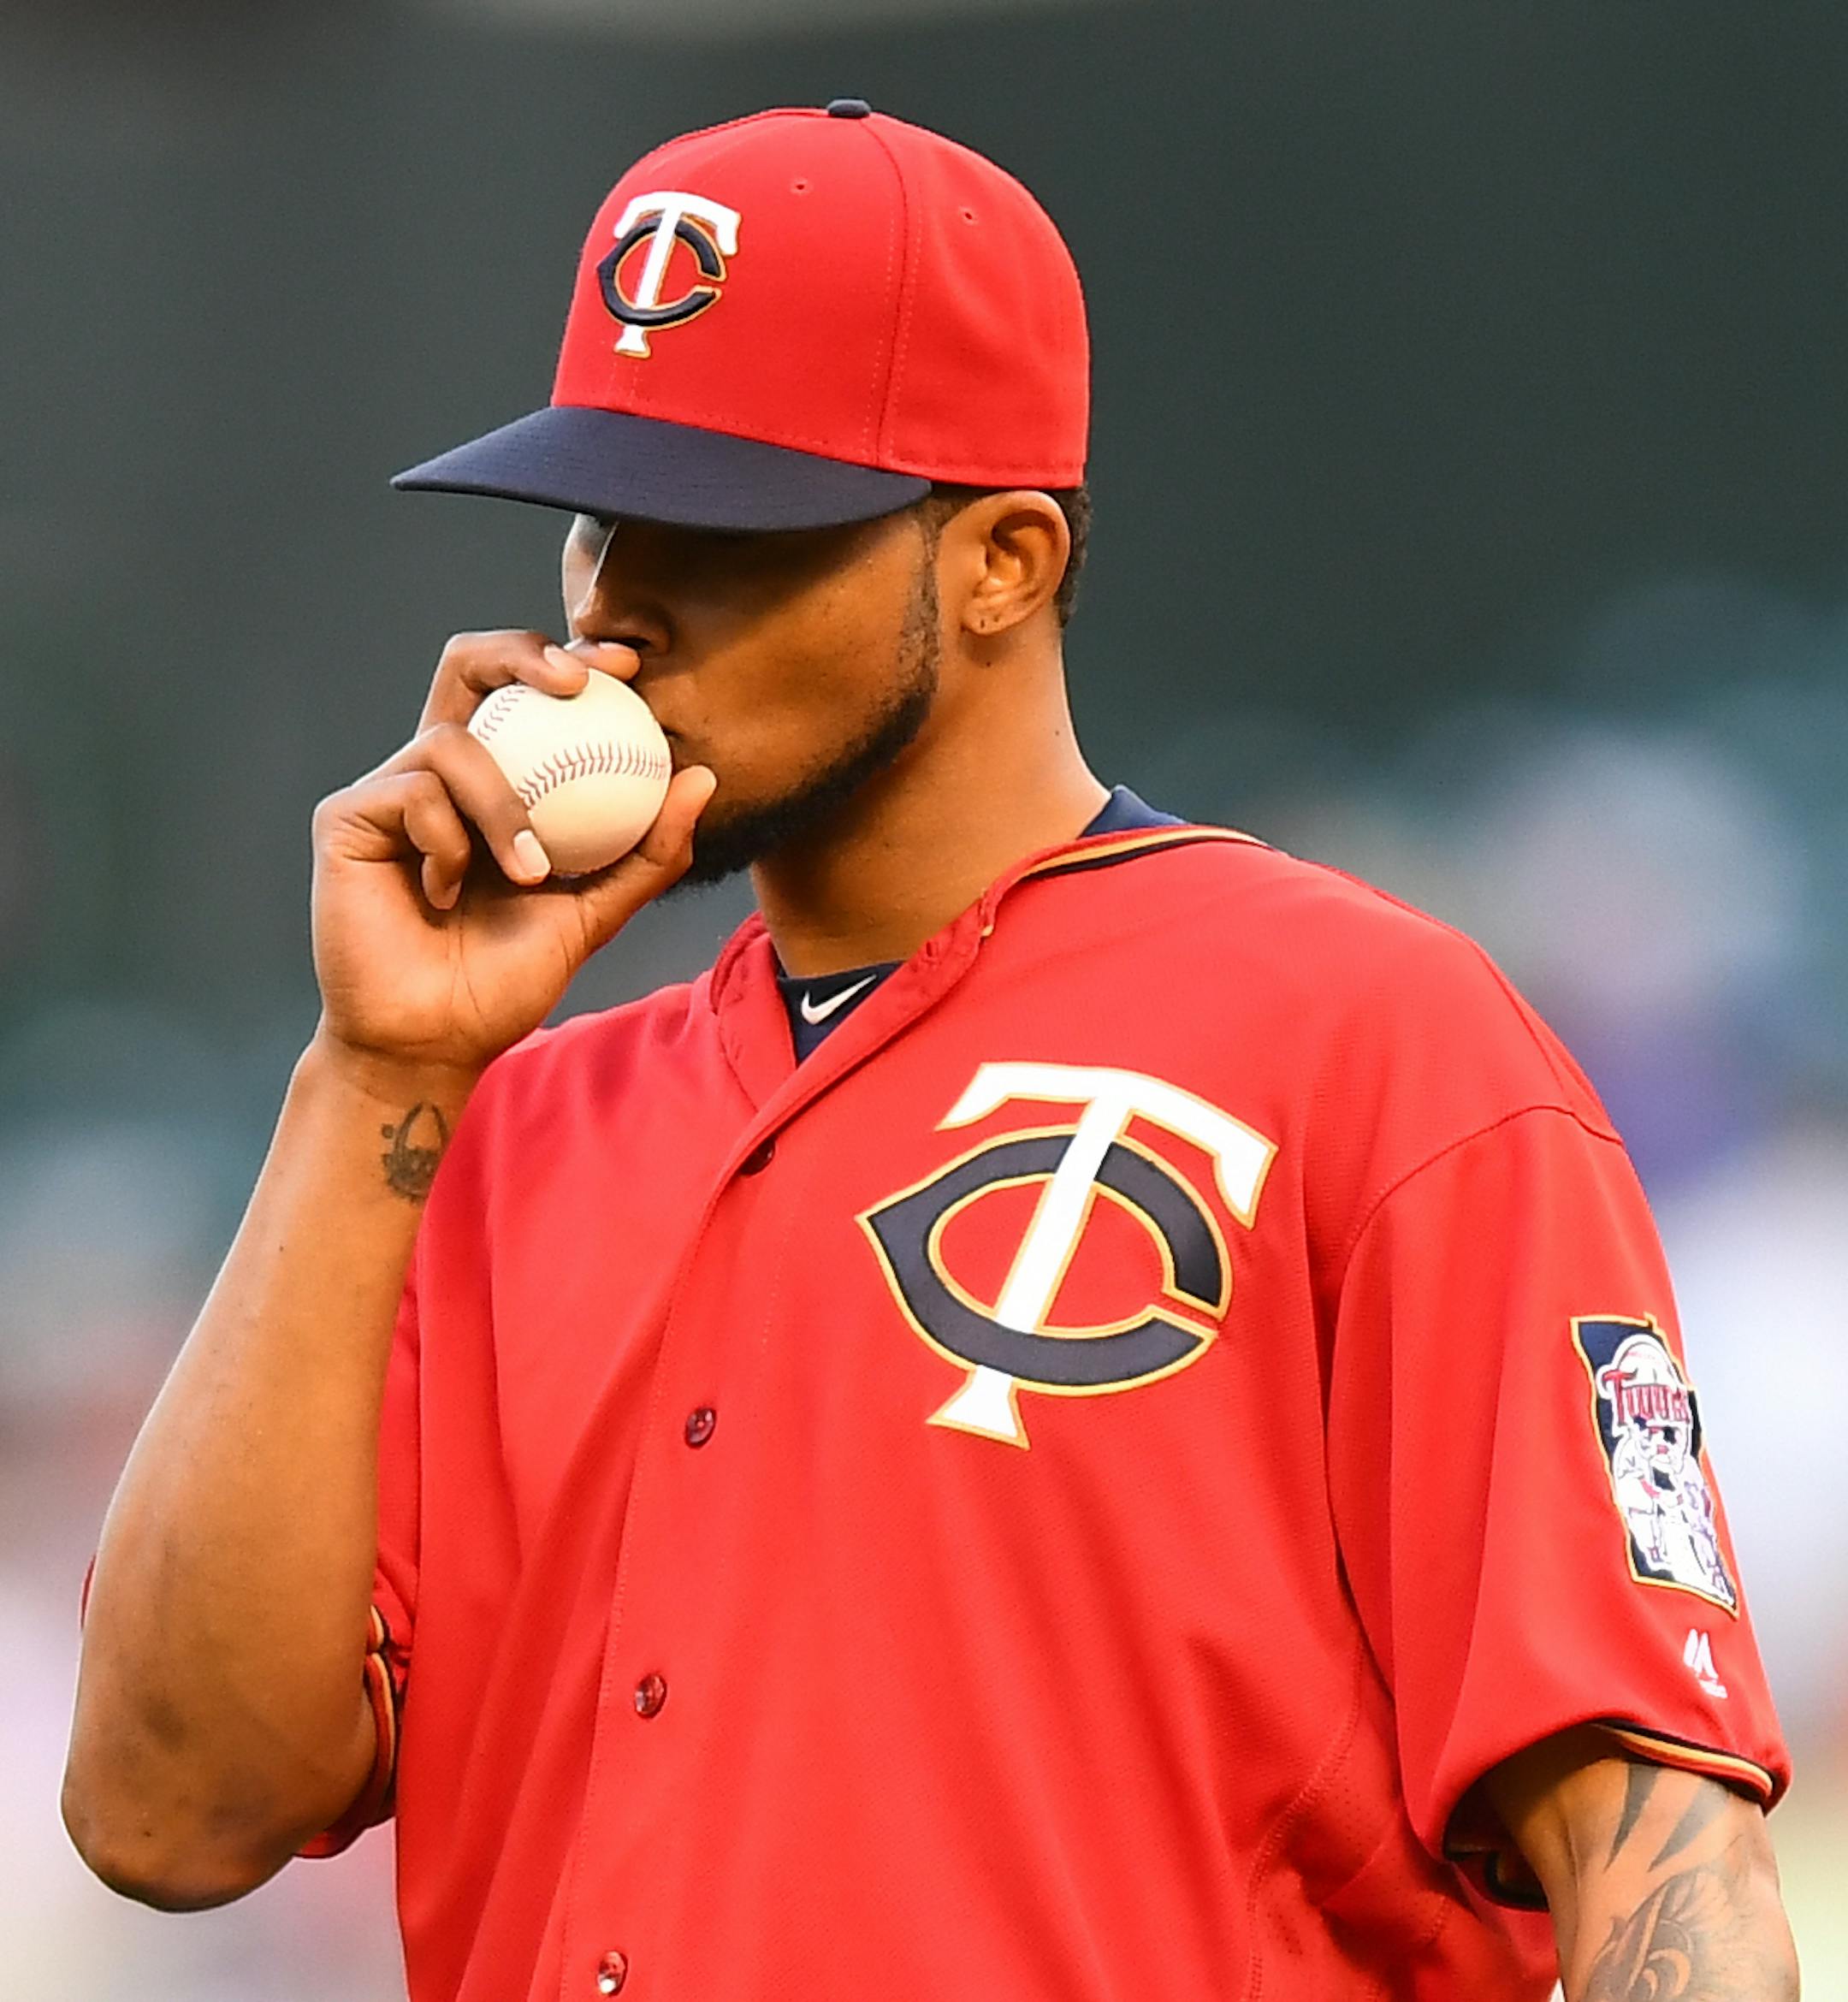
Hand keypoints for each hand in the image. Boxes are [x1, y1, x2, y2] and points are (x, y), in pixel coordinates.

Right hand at [310, 629, 715, 1075]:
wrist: (436, 1039)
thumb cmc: (507, 979)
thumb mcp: (595, 912)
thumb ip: (648, 852)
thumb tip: (703, 777)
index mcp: (495, 783)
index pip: (526, 693)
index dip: (570, 659)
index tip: (628, 667)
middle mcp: (439, 773)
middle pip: (468, 664)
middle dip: (522, 652)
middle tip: (578, 683)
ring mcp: (390, 791)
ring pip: (453, 741)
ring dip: (503, 806)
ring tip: (527, 874)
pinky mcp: (347, 818)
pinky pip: (413, 792)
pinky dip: (450, 841)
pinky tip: (445, 894)